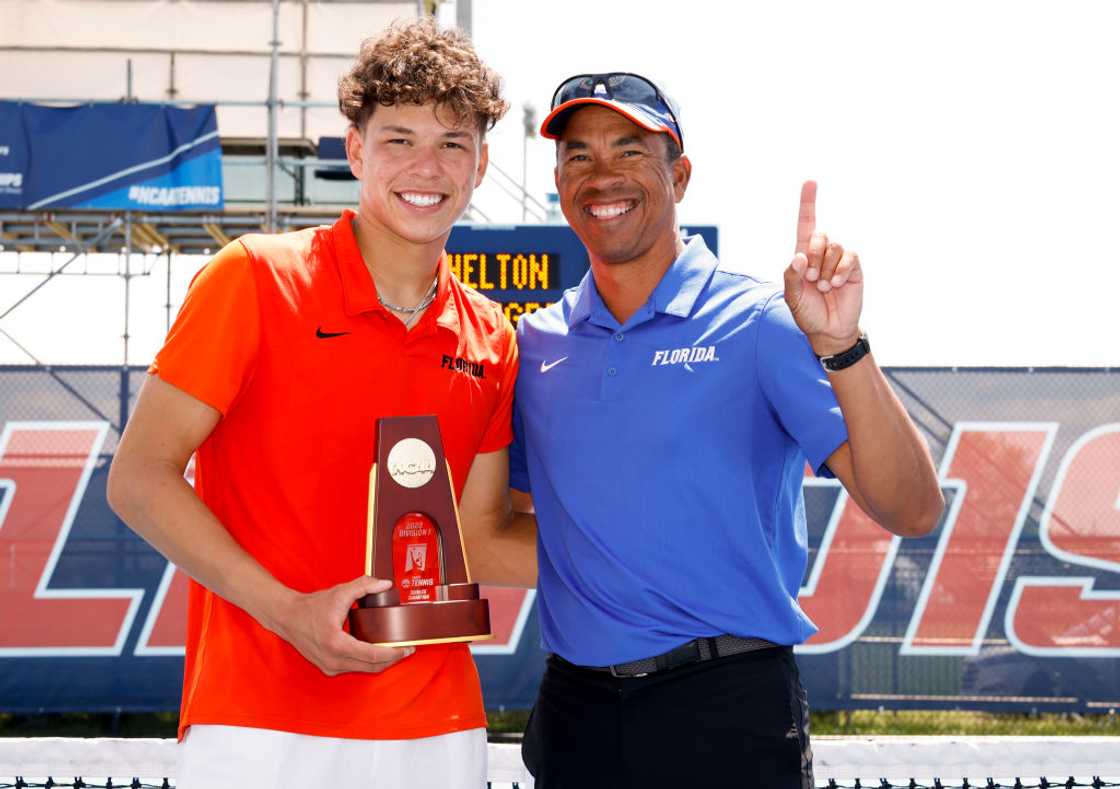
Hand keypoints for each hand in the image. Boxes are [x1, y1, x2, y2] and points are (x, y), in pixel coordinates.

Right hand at [274, 576, 413, 676]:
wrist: (287, 617)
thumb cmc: (311, 606)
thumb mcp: (339, 593)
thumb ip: (364, 586)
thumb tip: (386, 584)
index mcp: (337, 644)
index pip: (372, 655)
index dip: (393, 653)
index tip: (408, 647)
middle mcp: (333, 660)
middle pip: (372, 666)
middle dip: (392, 659)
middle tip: (407, 648)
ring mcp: (330, 667)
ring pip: (364, 669)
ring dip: (382, 662)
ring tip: (396, 649)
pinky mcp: (328, 668)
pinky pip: (355, 668)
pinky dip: (368, 662)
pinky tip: (378, 652)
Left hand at [783, 181, 863, 355]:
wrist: (828, 329)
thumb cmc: (807, 312)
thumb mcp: (791, 297)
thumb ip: (791, 276)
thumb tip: (799, 255)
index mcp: (802, 256)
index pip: (806, 224)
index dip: (808, 203)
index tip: (810, 182)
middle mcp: (821, 254)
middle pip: (818, 236)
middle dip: (812, 257)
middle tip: (811, 279)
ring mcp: (838, 260)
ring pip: (834, 247)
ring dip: (826, 268)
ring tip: (824, 287)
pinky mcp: (853, 267)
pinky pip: (849, 257)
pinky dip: (840, 270)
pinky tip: (836, 284)